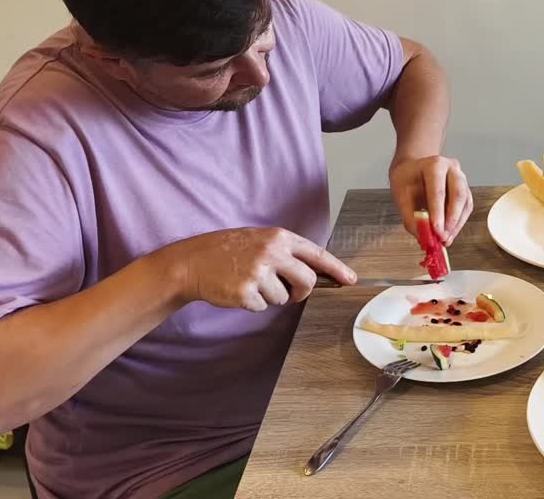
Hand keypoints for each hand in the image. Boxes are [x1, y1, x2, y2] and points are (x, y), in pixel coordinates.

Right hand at [152, 227, 355, 310]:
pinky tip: (239, 290)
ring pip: (283, 298)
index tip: (351, 280)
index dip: (337, 269)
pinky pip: (263, 306)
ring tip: (250, 283)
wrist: (192, 262)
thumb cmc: (228, 251)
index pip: (317, 254)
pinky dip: (253, 304)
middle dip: (301, 292)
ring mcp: (259, 272)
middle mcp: (272, 252)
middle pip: (307, 281)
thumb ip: (286, 253)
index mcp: (279, 237)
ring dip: (270, 297)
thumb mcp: (260, 241)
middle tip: (289, 294)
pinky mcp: (246, 291)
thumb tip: (315, 274)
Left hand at [390, 155, 471, 244]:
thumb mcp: (400, 194)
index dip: (438, 212)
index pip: (438, 190)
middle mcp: (452, 169)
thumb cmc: (407, 178)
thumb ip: (410, 216)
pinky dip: (458, 223)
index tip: (436, 231)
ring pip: (465, 203)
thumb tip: (423, 236)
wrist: (414, 168)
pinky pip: (466, 208)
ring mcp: (461, 179)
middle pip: (458, 195)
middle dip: (451, 220)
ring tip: (445, 239)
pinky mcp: (465, 191)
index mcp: (434, 165)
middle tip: (443, 237)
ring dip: (456, 224)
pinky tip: (449, 233)